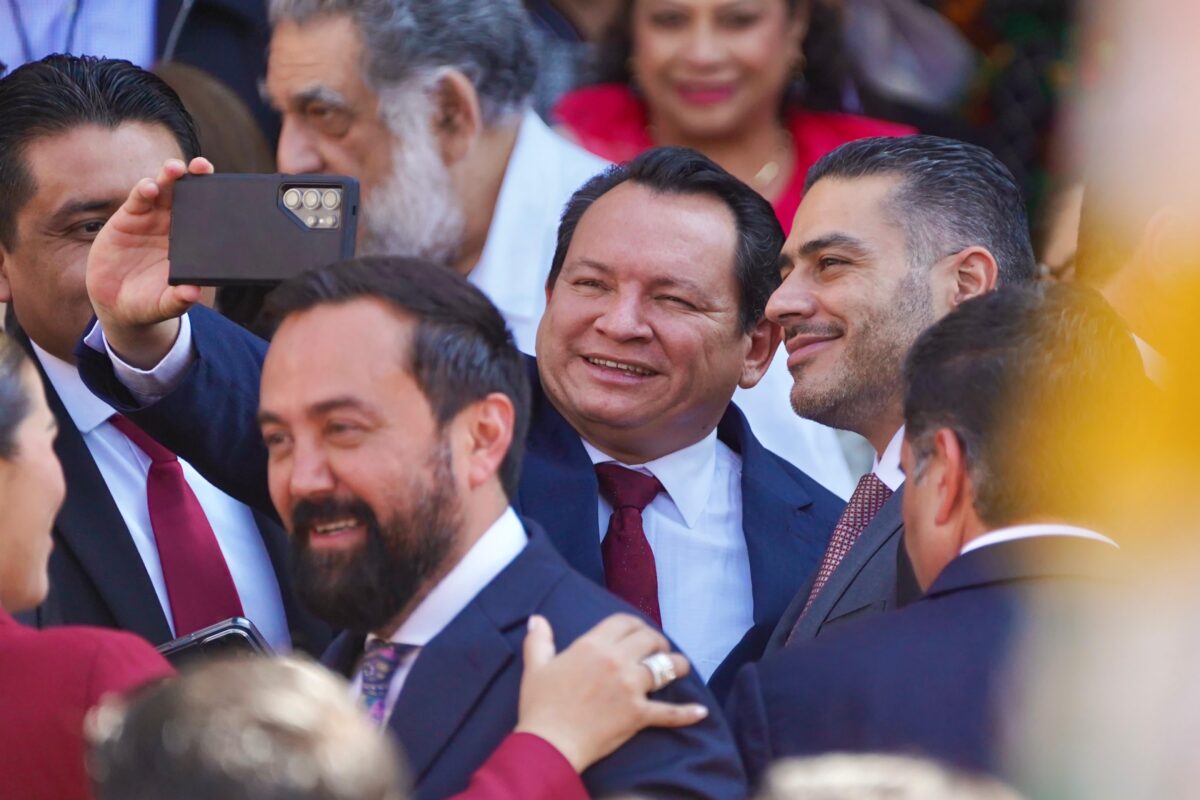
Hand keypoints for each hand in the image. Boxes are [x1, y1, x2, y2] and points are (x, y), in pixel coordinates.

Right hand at [86, 157, 211, 367]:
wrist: (117, 304)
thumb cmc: (149, 302)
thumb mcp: (164, 305)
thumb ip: (177, 300)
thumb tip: (192, 293)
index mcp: (192, 242)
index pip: (207, 214)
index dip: (215, 199)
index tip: (226, 189)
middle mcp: (174, 225)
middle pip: (187, 194)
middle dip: (195, 177)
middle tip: (202, 166)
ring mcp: (151, 219)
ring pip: (163, 190)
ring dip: (169, 177)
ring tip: (175, 170)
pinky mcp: (127, 219)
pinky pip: (138, 200)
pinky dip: (144, 191)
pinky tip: (150, 188)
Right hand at [514, 613, 705, 771]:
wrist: (549, 743)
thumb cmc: (540, 705)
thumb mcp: (536, 667)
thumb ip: (539, 640)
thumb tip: (537, 619)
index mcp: (592, 645)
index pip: (624, 622)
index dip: (635, 623)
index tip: (638, 631)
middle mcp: (616, 661)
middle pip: (649, 639)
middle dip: (658, 641)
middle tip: (659, 649)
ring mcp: (630, 688)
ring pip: (665, 668)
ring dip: (677, 665)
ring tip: (681, 667)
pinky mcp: (638, 714)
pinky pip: (669, 712)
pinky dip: (687, 713)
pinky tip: (700, 711)